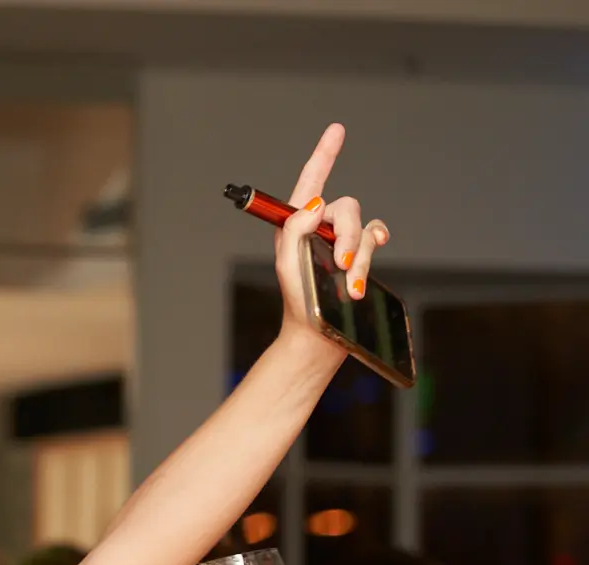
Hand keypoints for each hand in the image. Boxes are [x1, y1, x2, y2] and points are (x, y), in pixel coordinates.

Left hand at [270, 123, 388, 360]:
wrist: (319, 333)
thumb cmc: (299, 301)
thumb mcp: (288, 264)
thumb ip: (296, 230)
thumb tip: (316, 205)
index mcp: (296, 224)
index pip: (311, 182)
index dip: (324, 155)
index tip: (337, 130)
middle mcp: (320, 227)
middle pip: (346, 207)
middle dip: (348, 235)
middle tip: (342, 264)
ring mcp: (342, 240)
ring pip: (364, 227)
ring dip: (359, 255)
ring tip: (350, 283)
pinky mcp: (360, 254)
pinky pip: (377, 238)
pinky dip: (373, 254)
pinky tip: (368, 268)